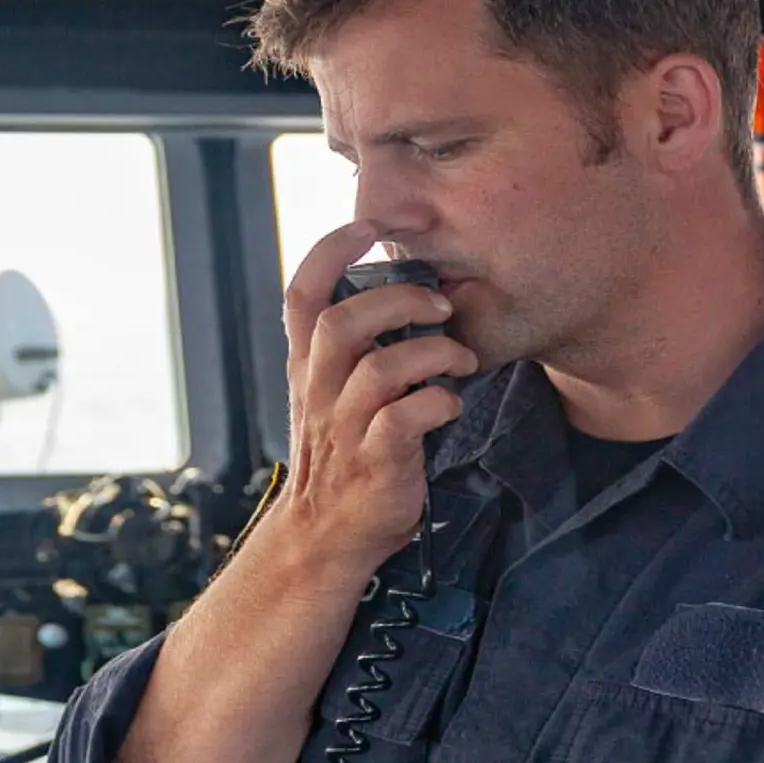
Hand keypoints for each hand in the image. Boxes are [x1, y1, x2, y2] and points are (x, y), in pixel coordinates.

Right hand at [278, 221, 480, 569]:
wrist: (326, 536)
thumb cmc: (344, 454)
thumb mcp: (331, 394)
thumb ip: (354, 349)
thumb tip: (403, 293)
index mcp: (307, 366)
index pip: (302, 294)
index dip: (329, 250)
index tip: (368, 226)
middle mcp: (318, 390)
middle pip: (342, 322)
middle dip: (398, 300)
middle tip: (442, 306)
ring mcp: (344, 428)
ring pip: (380, 369)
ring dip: (433, 353)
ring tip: (461, 360)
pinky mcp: (375, 462)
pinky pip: (405, 419)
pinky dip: (437, 402)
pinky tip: (450, 404)